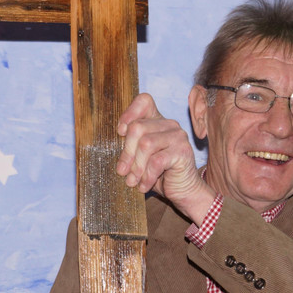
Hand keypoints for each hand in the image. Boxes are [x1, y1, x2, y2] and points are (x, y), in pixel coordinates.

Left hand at [115, 93, 213, 223]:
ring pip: (146, 144)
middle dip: (126, 153)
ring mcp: (178, 136)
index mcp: (157, 120)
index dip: (129, 113)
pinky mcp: (183, 152)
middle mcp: (169, 124)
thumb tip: (110, 146)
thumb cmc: (157, 173)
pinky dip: (147, 176)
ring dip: (136, 167)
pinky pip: (157, 161)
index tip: (120, 133)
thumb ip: (129, 146)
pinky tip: (144, 186)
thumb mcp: (139, 157)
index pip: (144, 101)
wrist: (182, 191)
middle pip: (137, 128)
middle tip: (122, 172)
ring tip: (132, 181)